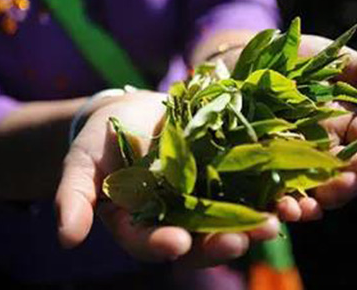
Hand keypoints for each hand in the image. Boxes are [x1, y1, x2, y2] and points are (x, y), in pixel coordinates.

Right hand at [55, 91, 281, 267]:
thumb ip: (74, 199)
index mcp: (139, 225)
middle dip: (221, 241)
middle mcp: (176, 219)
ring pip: (231, 217)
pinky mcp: (227, 175)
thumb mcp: (81, 165)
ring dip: (256, 220)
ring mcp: (204, 199)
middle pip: (200, 239)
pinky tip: (290, 190)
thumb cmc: (100, 140)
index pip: (149, 242)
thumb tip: (65, 238)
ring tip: (279, 218)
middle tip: (244, 239)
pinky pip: (250, 187)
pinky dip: (269, 190)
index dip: (162, 244)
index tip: (176, 243)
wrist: (131, 112)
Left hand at [275, 35, 356, 221]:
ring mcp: (291, 168)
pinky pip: (275, 198)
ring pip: (317, 192)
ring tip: (342, 188)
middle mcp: (320, 154)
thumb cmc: (289, 59)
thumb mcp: (327, 57)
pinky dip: (287, 206)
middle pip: (348, 173)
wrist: (235, 64)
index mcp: (342, 129)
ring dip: (332, 194)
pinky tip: (293, 209)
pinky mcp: (260, 176)